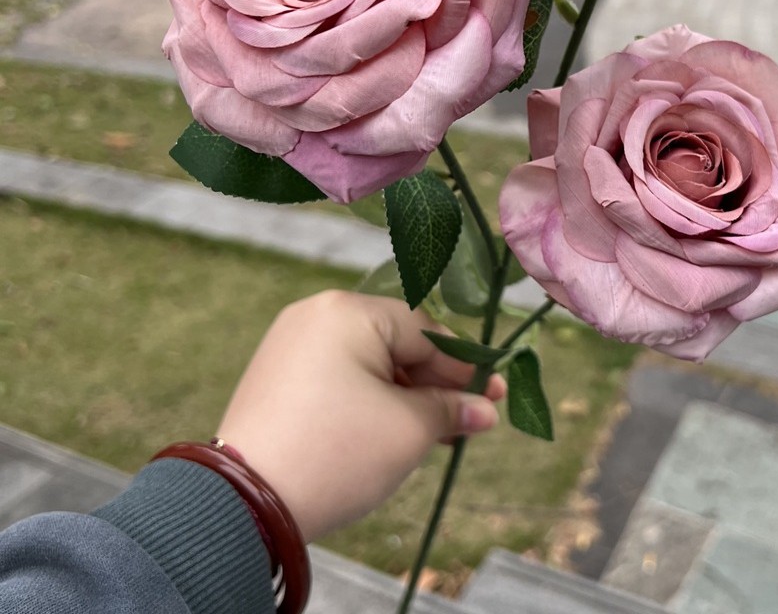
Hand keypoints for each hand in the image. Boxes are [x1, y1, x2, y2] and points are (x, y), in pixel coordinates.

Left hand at [216, 291, 504, 540]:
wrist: (245, 504)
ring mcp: (290, 344)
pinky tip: (392, 430)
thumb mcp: (409, 430)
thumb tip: (484, 409)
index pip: (424, 331)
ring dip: (404, 395)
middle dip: (434, 384)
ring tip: (435, 433)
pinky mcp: (275, 377)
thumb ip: (451, 409)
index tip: (494, 396)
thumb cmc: (338, 452)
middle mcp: (316, 315)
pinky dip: (369, 400)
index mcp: (348, 311)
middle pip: (395, 344)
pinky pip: (338, 376)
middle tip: (469, 418)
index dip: (463, 367)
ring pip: (367, 363)